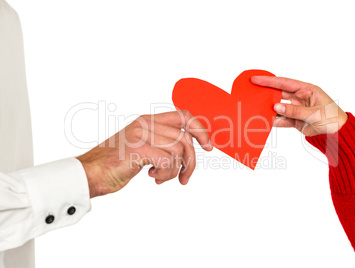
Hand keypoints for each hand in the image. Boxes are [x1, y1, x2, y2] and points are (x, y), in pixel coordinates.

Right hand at [77, 111, 211, 197]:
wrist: (89, 173)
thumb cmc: (114, 163)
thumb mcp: (140, 145)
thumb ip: (160, 142)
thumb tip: (187, 151)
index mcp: (147, 121)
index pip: (183, 116)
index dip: (200, 130)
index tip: (208, 146)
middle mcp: (145, 124)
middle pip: (185, 138)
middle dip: (191, 162)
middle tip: (185, 177)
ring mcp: (141, 135)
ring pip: (179, 151)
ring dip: (175, 171)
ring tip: (161, 177)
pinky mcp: (138, 149)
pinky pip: (168, 162)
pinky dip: (166, 175)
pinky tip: (153, 177)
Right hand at [251, 76, 347, 135]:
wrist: (338, 135)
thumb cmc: (332, 119)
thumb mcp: (314, 114)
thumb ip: (295, 111)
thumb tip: (276, 108)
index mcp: (306, 90)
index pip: (284, 83)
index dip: (269, 81)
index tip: (255, 79)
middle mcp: (300, 98)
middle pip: (278, 93)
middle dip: (265, 93)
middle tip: (251, 92)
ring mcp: (297, 109)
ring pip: (278, 107)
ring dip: (268, 109)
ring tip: (256, 108)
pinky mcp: (295, 121)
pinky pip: (282, 120)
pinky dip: (274, 121)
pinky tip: (266, 122)